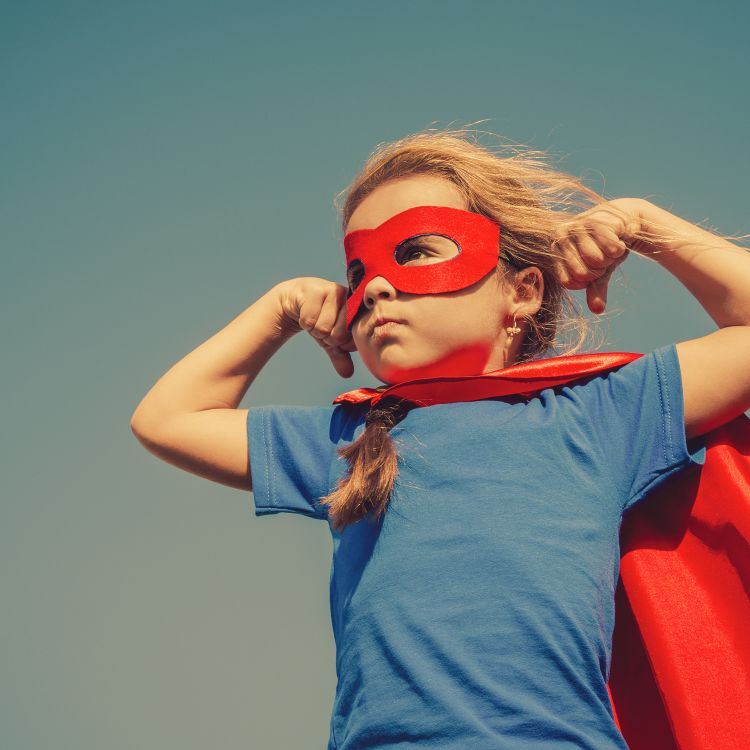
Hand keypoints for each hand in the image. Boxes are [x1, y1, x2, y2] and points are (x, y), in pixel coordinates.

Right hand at [276, 277, 357, 377]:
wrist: (296, 300)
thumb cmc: (319, 318)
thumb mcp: (330, 339)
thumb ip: (340, 355)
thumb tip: (348, 374)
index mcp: (357, 310)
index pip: (352, 340)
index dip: (339, 342)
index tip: (333, 331)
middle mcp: (348, 299)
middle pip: (338, 335)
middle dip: (326, 336)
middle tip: (322, 324)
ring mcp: (333, 291)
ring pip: (323, 328)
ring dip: (314, 329)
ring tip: (314, 317)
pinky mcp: (316, 290)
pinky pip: (309, 321)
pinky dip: (304, 322)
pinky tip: (305, 311)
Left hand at [552, 198, 642, 313]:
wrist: (622, 222)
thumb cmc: (604, 249)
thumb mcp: (599, 273)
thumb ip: (595, 290)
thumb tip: (598, 310)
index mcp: (555, 252)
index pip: (568, 282)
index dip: (586, 281)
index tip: (592, 270)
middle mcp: (560, 238)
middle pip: (582, 273)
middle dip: (599, 270)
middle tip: (603, 258)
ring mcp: (576, 227)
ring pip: (595, 260)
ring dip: (609, 259)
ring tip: (609, 249)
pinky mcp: (595, 220)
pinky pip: (609, 249)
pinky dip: (618, 249)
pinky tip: (617, 241)